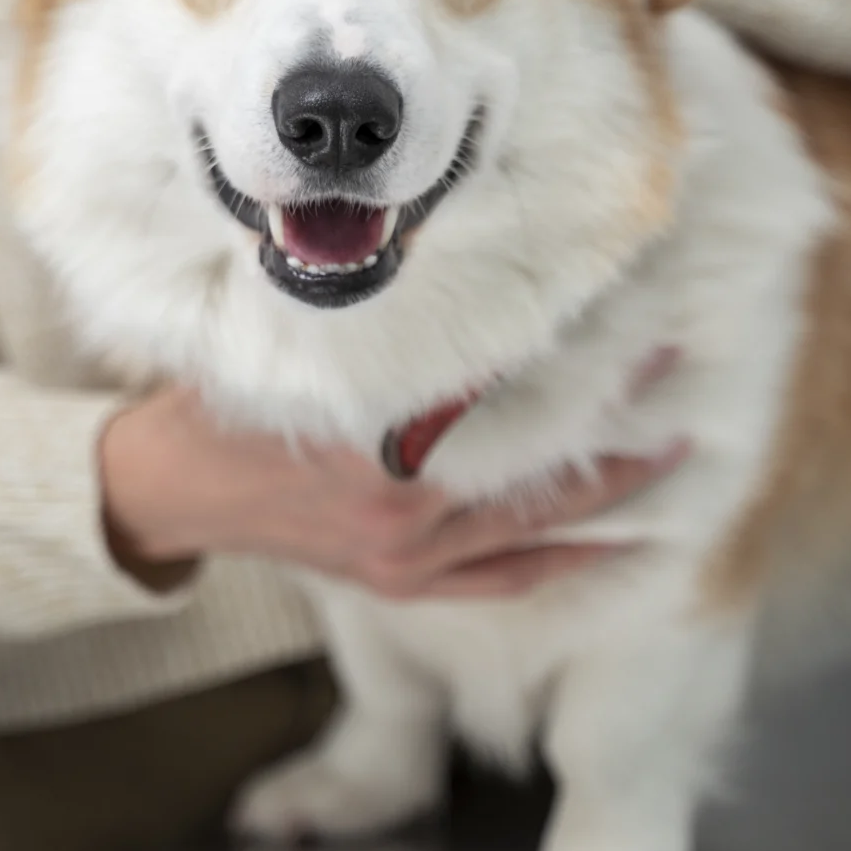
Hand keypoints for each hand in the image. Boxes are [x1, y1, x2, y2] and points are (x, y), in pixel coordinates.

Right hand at [98, 365, 685, 600]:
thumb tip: (453, 264)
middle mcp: (402, 506)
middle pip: (537, 454)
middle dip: (613, 413)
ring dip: (610, 489)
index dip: (569, 350)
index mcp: (376, 437)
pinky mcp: (402, 586)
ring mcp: (406, 557)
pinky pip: (502, 581)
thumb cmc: (227, 405)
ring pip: (535, 525)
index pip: (499, 386)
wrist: (172, 493)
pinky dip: (561, 562)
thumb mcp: (297, 350)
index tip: (623, 310)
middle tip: (678, 365)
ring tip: (676, 450)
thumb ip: (375, 330)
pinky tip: (614, 546)